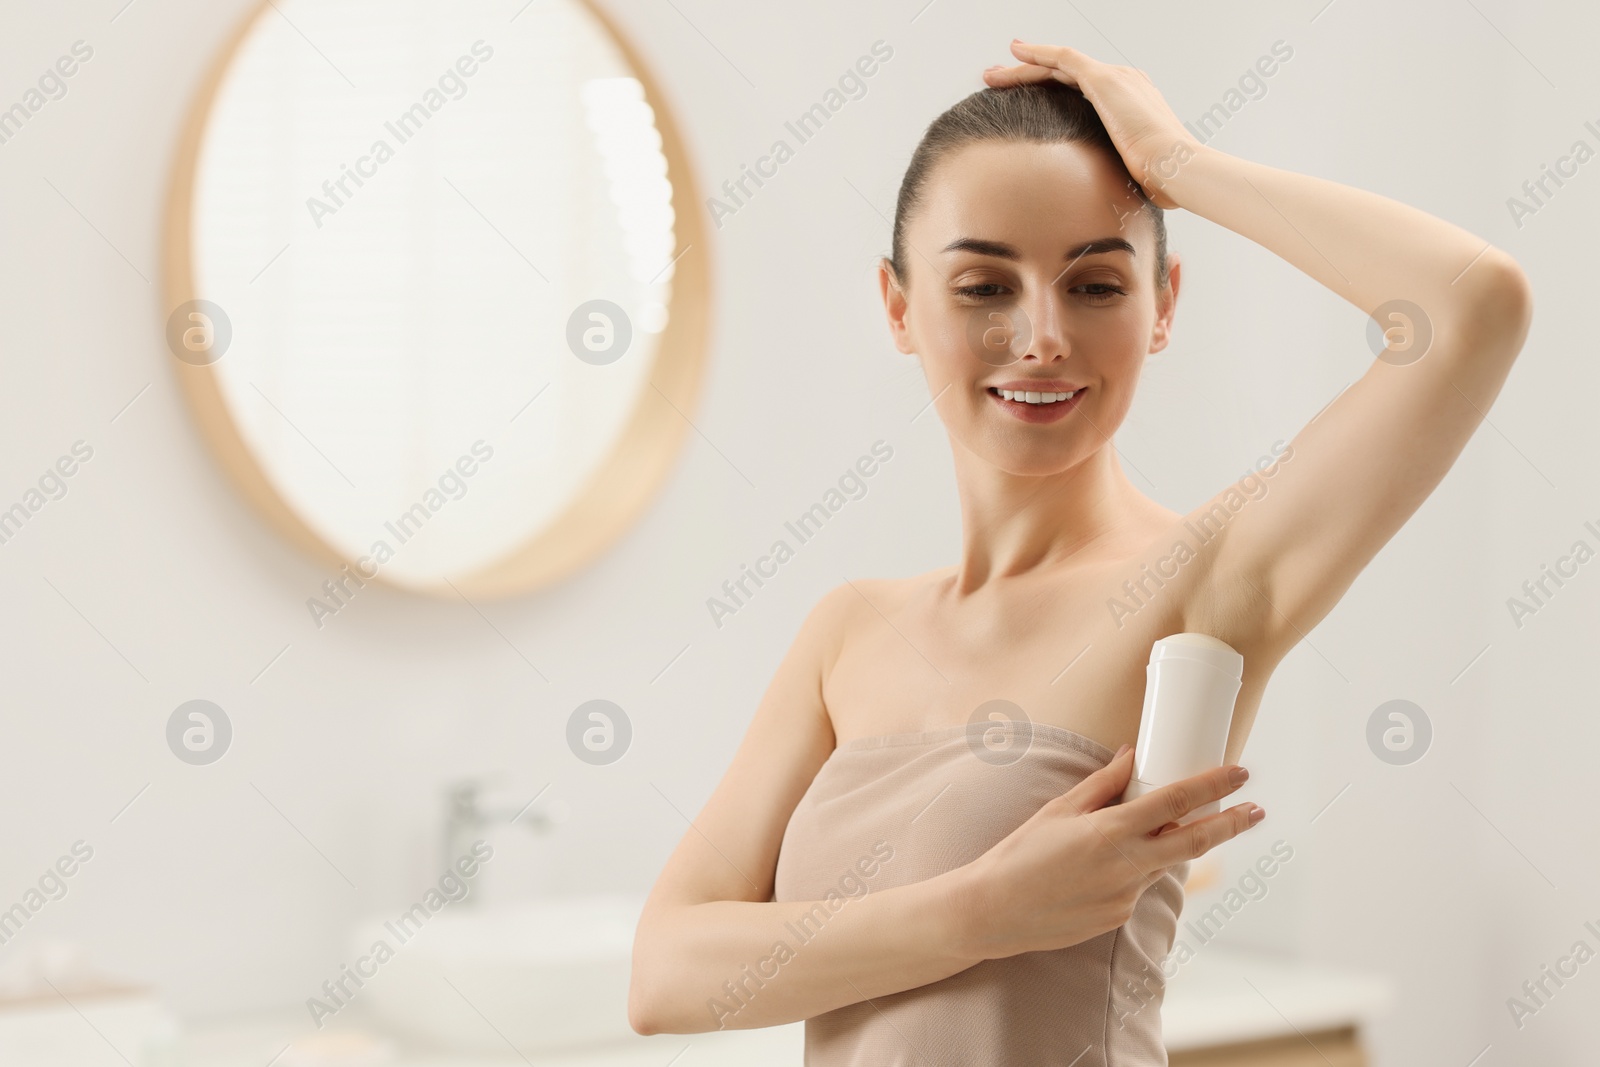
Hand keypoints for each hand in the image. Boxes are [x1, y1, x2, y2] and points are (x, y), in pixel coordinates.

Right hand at [949, 746, 1261, 959]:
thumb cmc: (1020, 854)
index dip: (1213, 785)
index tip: (1239, 773)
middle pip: (1195, 842)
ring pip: (1163, 864)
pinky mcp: (1119, 917)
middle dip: (1231, 824)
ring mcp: (1126, 895)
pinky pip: (1138, 886)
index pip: (1176, 802)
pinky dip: (1133, 869)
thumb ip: (1102, 784)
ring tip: (1160, 831)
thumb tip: (1131, 756)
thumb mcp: (1059, 810)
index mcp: (1111, 830)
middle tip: (1257, 809)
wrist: (995, 910)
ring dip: (1171, 846)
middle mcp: (1126, 864)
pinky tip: (1098, 869)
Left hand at [983, 40, 1200, 209]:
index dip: (1049, 91)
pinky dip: (1038, 54)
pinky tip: (1015, 53)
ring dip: (1022, 68)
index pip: (1079, 91)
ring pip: (1058, 66)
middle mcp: (1122, 82)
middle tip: (997, 80)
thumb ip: (1107, 174)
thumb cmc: (1157, 182)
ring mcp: (1114, 78)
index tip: (1024, 98)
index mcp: (1128, 103)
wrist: (1174, 168)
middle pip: (1064, 75)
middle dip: (1028, 76)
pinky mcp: (1104, 80)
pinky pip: (1063, 59)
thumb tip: (1092, 199)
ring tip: (991, 74)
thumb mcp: (1127, 176)